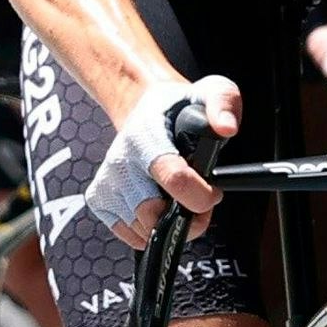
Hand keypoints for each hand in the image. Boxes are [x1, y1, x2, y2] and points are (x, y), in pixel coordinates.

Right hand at [90, 74, 238, 244]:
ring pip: (143, 231)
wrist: (143, 110)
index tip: (214, 192)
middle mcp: (121, 162)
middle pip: (153, 215)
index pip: (174, 179)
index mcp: (145, 138)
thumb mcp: (211, 91)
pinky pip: (130, 236)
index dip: (201, 195)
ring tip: (181, 202)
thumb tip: (226, 128)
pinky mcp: (100, 200)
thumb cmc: (177, 107)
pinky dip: (150, 231)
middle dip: (186, 219)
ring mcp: (108, 184)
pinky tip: (160, 208)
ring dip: (170, 226)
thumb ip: (223, 104)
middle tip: (199, 201)